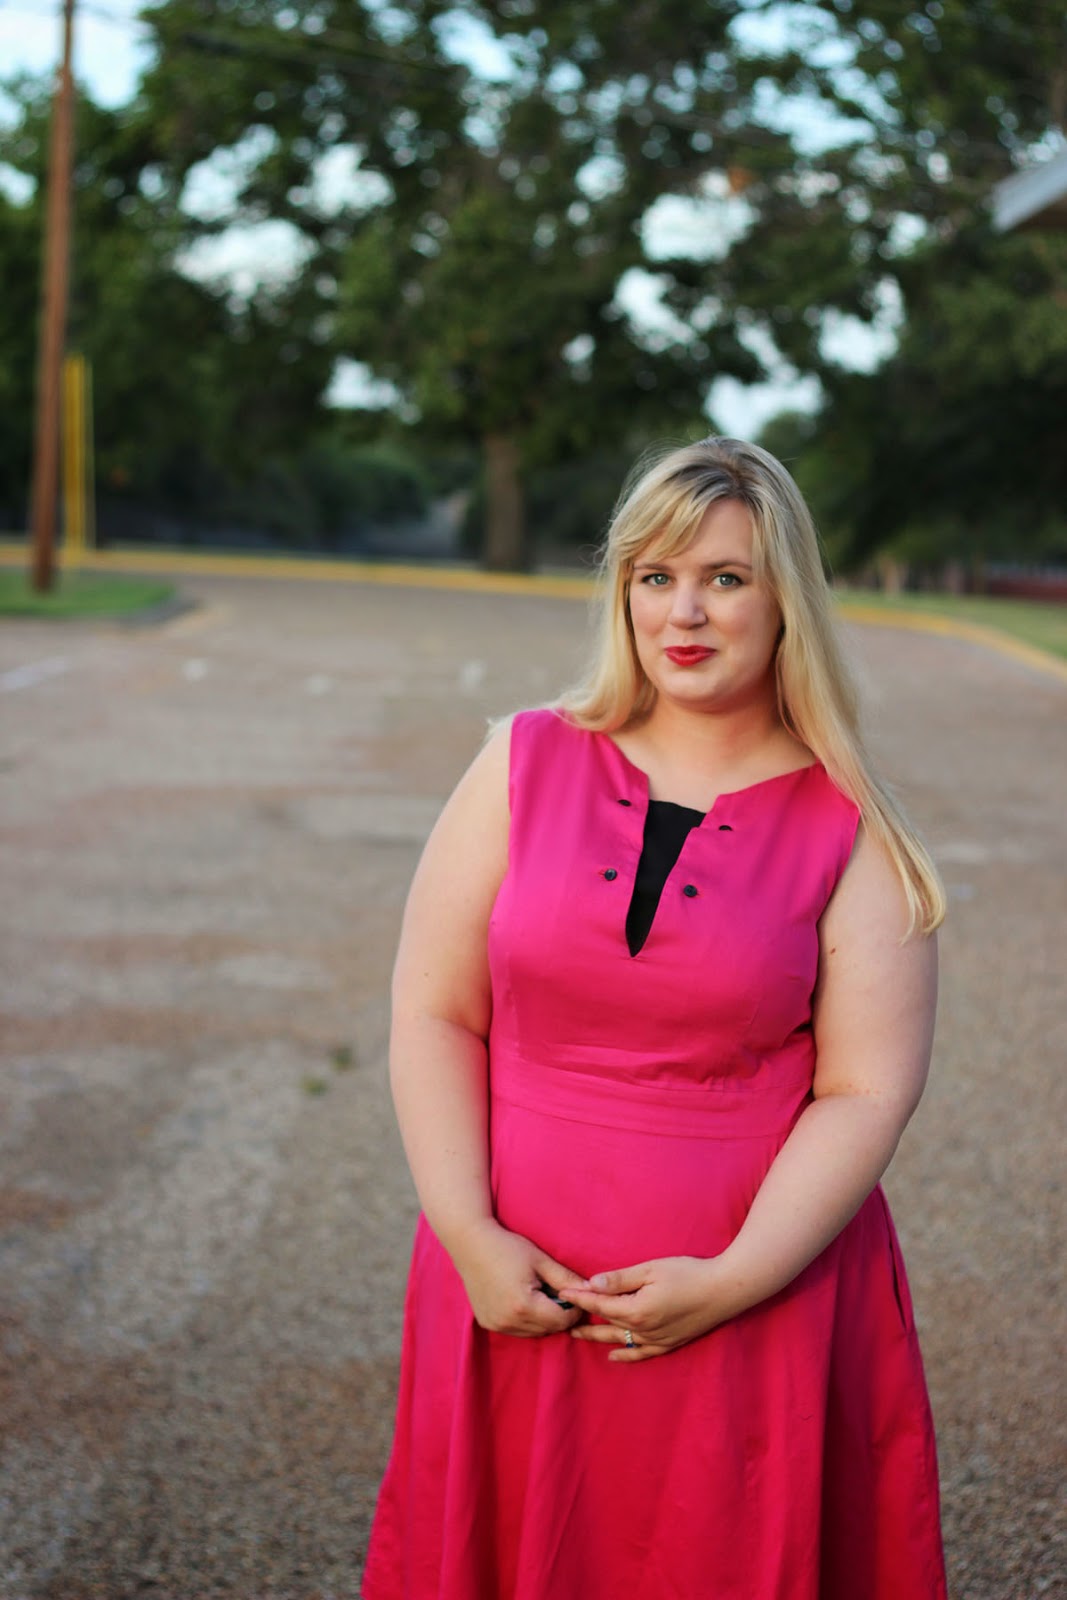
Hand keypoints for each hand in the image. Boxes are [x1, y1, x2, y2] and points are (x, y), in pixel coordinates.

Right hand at [449, 1218, 585, 1337]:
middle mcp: (509, 1321)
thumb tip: (591, 1291)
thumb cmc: (507, 1247)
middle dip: (559, 1314)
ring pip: (533, 1333)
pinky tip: (523, 1298)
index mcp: (524, 1306)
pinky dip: (526, 1320)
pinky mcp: (488, 1324)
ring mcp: (496, 1325)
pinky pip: (517, 1330)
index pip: (562, 1321)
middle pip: (548, 1329)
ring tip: (540, 1293)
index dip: (574, 1309)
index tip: (575, 1293)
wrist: (470, 1244)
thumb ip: (566, 1279)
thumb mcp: (540, 1260)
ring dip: (543, 1319)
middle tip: (559, 1292)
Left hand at [566, 1255, 737, 1362]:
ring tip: (577, 1334)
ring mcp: (656, 1340)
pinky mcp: (669, 1343)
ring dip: (597, 1337)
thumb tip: (592, 1283)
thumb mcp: (651, 1269)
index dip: (579, 1298)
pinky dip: (625, 1354)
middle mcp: (643, 1330)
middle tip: (562, 1314)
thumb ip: (620, 1279)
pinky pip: (641, 1353)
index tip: (562, 1292)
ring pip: (619, 1340)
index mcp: (636, 1310)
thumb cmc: (688, 1273)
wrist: (724, 1290)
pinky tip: (614, 1355)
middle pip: (605, 1324)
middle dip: (583, 1318)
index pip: (599, 1305)